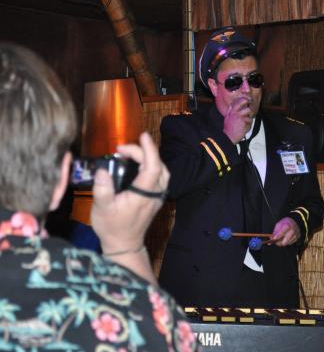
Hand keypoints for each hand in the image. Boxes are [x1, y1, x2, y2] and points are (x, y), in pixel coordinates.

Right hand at [91, 132, 169, 254]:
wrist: (124, 245)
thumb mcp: (102, 209)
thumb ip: (103, 189)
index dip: (149, 150)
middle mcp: (156, 194)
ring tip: (131, 153)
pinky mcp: (156, 198)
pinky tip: (137, 165)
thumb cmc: (112, 227)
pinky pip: (160, 177)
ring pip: (162, 171)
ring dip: (149, 158)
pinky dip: (151, 166)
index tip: (142, 136)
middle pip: (158, 166)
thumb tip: (102, 170)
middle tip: (123, 148)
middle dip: (144, 152)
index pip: (152, 167)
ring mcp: (158, 196)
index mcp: (144, 194)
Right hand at [223, 96, 253, 143]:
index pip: (238, 100)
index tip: (247, 100)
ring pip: (249, 111)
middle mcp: (236, 111)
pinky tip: (244, 127)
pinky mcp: (245, 121)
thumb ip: (230, 110)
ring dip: (249, 115)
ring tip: (245, 121)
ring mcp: (241, 116)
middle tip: (249, 107)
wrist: (229, 137)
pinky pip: (250, 120)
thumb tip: (232, 105)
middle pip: (245, 102)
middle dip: (248, 103)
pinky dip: (249, 124)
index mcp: (231, 110)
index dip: (244, 99)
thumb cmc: (229, 128)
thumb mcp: (227, 117)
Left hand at [271, 217, 300, 246]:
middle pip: (287, 238)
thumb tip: (271, 239)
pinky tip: (286, 239)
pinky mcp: (298, 236)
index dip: (279, 235)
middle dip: (281, 241)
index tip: (274, 238)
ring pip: (288, 241)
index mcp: (288, 224)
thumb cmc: (284, 223)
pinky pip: (291, 242)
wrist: (293, 221)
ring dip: (283, 242)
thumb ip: (275, 231)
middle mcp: (294, 228)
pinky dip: (287, 242)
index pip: (284, 230)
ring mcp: (296, 233)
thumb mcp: (279, 225)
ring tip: (280, 240)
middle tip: (276, 243)